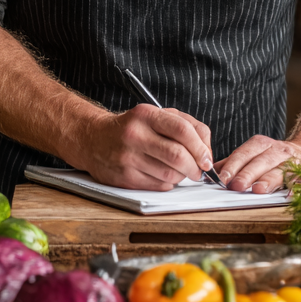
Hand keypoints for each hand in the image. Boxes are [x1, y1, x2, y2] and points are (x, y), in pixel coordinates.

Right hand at [71, 105, 213, 190]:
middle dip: (195, 167)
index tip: (207, 158)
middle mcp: (135, 135)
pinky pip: (158, 186)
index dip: (201, 147)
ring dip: (182, 177)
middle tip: (199, 170)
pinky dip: (168, 184)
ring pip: (170, 175)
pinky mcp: (124, 178)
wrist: (93, 139)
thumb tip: (207, 151)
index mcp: (146, 115)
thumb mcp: (157, 115)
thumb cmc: (132, 128)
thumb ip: (186, 126)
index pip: (182, 130)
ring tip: (180, 171)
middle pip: (178, 156)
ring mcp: (128, 158)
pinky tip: (163, 175)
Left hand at [216, 136, 300, 193]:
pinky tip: (289, 194)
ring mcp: (292, 160)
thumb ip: (234, 162)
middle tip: (236, 186)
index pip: (243, 154)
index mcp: (261, 144)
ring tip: (258, 190)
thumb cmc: (274, 156)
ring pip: (279, 169)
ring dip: (269, 180)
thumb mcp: (253, 154)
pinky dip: (296, 186)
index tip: (222, 178)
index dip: (232, 166)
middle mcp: (276, 149)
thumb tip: (211, 171)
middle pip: (260, 161)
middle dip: (247, 174)